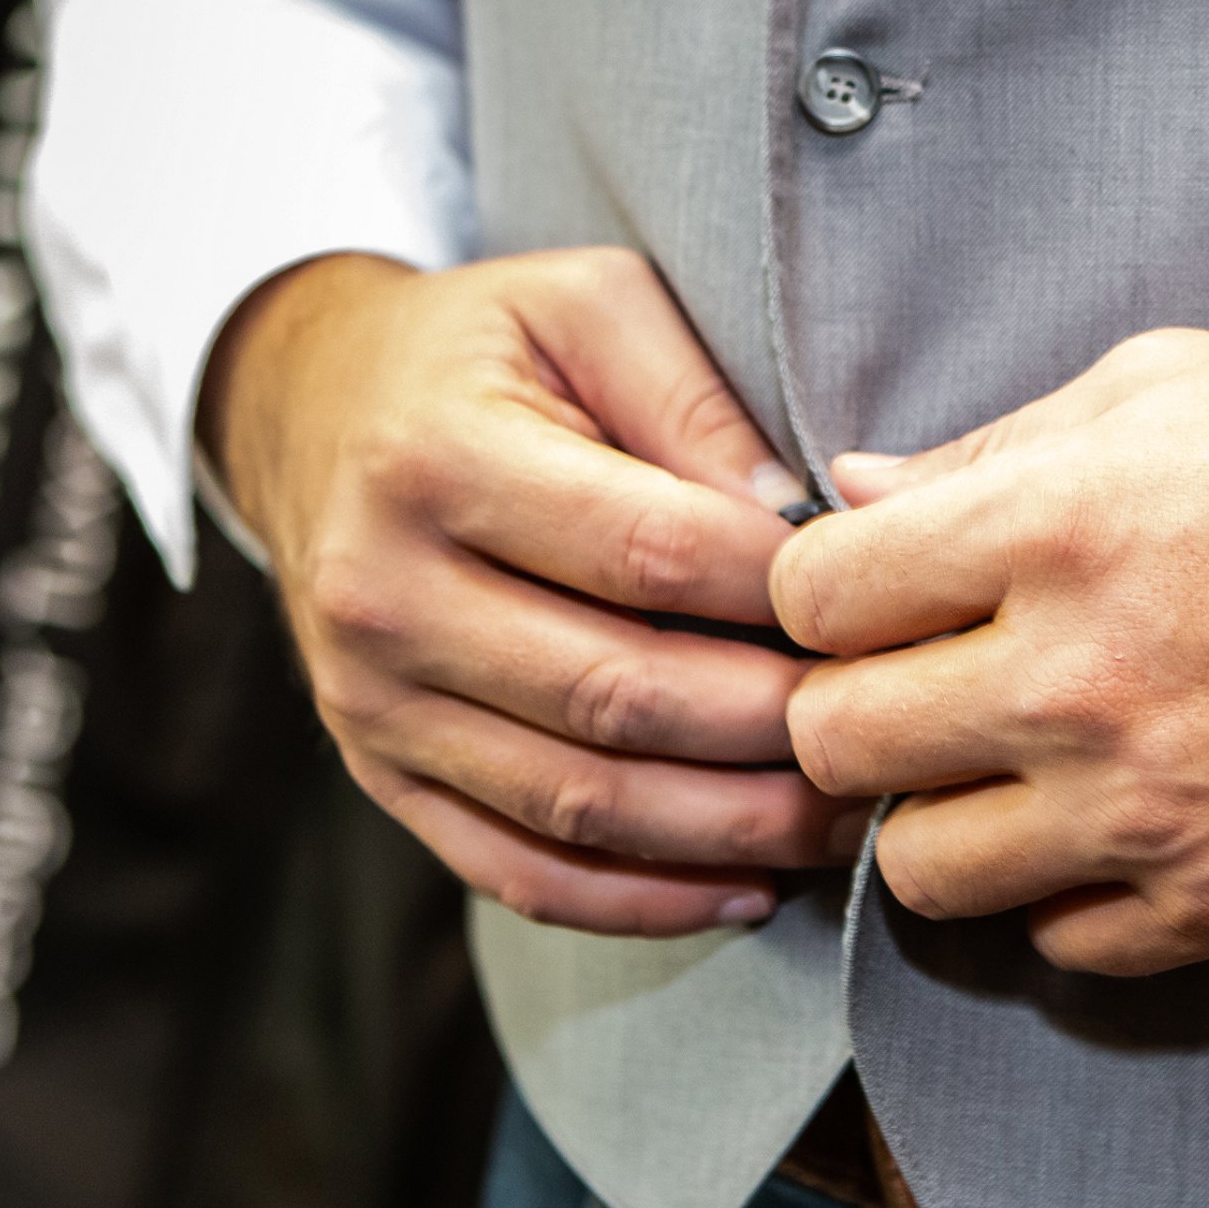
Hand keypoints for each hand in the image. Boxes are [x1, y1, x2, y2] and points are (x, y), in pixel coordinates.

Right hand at [209, 249, 861, 934]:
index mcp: (435, 459)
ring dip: (732, 831)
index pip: (651, 554)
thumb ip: (694, 396)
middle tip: (895, 733)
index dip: (783, 593)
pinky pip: (518, 870)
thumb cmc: (486, 352)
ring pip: (579, 804)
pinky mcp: (377, 772)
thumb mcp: (588, 306)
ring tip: (848, 822)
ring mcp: (370, 701)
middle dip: (778, 729)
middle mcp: (383, 594)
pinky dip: (640, 900)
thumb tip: (803, 516)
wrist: (313, 409)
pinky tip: (747, 887)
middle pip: (620, 697)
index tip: (876, 607)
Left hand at [769, 329, 1208, 975]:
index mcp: (1056, 524)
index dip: (822, 598)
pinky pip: (1059, 947)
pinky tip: (1116, 822)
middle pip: (834, 746)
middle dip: (856, 713)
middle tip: (923, 689)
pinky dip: (1065, 896)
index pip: (811, 599)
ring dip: (945, 820)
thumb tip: (854, 494)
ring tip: (1014, 765)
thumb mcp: (1168, 386)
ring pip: (922, 873)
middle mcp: (1085, 678)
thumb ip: (993, 447)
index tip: (871, 599)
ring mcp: (1154, 809)